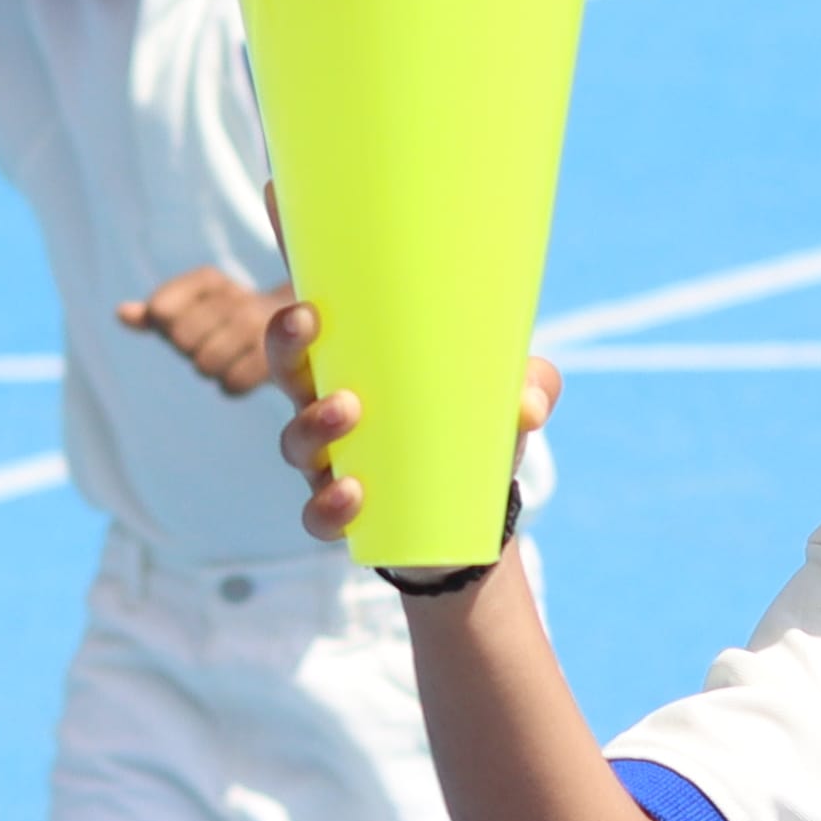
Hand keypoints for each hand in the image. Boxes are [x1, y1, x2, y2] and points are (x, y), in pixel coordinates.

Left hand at [123, 265, 298, 396]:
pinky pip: (230, 384)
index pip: (160, 310)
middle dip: (190, 348)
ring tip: (229, 355)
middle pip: (181, 339)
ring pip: (204, 363)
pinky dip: (233, 383)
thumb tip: (122, 313)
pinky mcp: (277, 358)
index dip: (166, 325)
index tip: (188, 323)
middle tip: (211, 343)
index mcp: (210, 279)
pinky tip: (244, 369)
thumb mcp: (194, 306)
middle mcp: (236, 297)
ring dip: (211, 367)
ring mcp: (260, 328)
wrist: (301, 324)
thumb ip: (160, 310)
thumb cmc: (231, 318)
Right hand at [272, 299, 563, 552]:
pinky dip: (328, 506)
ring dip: (313, 424)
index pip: (309, 331)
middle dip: (290, 352)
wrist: (472, 518)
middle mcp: (326, 409)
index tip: (306, 302)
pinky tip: (352, 494)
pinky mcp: (340, 515)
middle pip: (288, 375)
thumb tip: (529, 404)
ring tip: (347, 411)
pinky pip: (317, 513)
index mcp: (355, 367)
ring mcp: (327, 463)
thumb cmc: (475, 430)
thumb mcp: (509, 399)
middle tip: (312, 327)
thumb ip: (532, 385)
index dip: (293, 318)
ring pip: (296, 441)